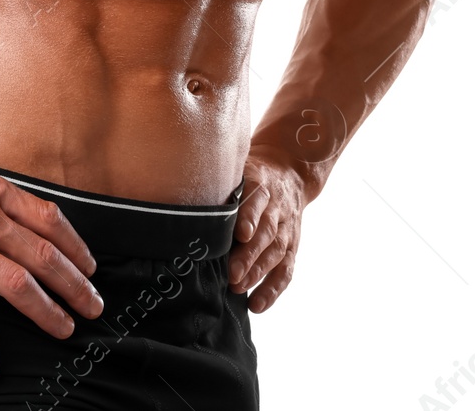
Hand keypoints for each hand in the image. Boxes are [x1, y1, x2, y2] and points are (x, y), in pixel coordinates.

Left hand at [227, 147, 310, 311]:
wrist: (289, 173)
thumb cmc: (250, 175)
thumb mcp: (238, 169)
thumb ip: (219, 182)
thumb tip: (182, 195)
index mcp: (261, 184)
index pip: (258, 200)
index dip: (250, 217)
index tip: (241, 234)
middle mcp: (277, 207)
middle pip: (267, 232)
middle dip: (250, 254)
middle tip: (232, 272)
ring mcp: (287, 228)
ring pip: (277, 252)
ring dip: (258, 273)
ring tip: (239, 287)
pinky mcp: (292, 246)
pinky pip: (286, 270)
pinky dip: (273, 289)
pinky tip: (258, 304)